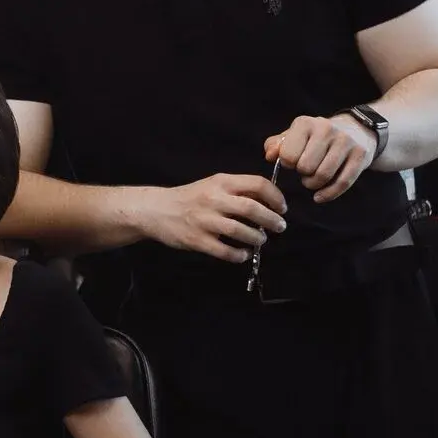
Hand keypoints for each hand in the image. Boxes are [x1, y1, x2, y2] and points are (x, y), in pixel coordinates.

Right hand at [137, 174, 287, 263]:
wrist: (155, 210)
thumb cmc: (189, 198)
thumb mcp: (212, 185)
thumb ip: (237, 190)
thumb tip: (269, 202)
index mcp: (220, 182)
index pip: (257, 184)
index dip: (275, 197)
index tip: (281, 208)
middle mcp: (213, 199)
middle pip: (253, 209)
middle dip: (272, 220)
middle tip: (279, 227)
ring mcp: (204, 220)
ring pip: (241, 231)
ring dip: (257, 238)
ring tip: (260, 240)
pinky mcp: (196, 240)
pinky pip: (225, 251)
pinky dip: (239, 255)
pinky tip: (242, 253)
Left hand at [265, 115, 376, 203]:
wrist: (354, 130)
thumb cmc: (315, 137)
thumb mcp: (293, 135)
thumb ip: (275, 145)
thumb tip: (270, 156)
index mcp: (305, 123)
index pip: (288, 155)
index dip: (287, 164)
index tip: (292, 163)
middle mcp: (326, 129)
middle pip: (306, 167)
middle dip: (302, 175)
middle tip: (304, 172)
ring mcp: (345, 141)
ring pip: (323, 176)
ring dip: (313, 184)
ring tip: (312, 179)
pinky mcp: (360, 155)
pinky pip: (342, 183)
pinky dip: (328, 194)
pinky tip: (320, 196)